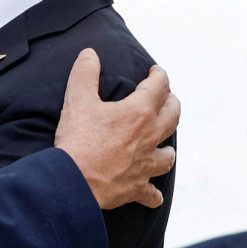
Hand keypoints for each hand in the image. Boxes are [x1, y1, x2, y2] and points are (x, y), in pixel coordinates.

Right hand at [55, 49, 178, 209]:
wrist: (73, 182)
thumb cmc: (77, 140)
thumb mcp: (77, 100)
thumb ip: (85, 73)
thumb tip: (90, 54)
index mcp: (138, 113)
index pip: (159, 86)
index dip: (159, 75)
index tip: (155, 72)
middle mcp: (149, 137)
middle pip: (173, 116)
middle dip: (171, 103)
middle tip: (165, 99)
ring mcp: (146, 164)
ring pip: (169, 155)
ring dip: (168, 148)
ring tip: (164, 144)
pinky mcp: (137, 188)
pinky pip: (152, 194)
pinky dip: (153, 193)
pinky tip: (152, 193)